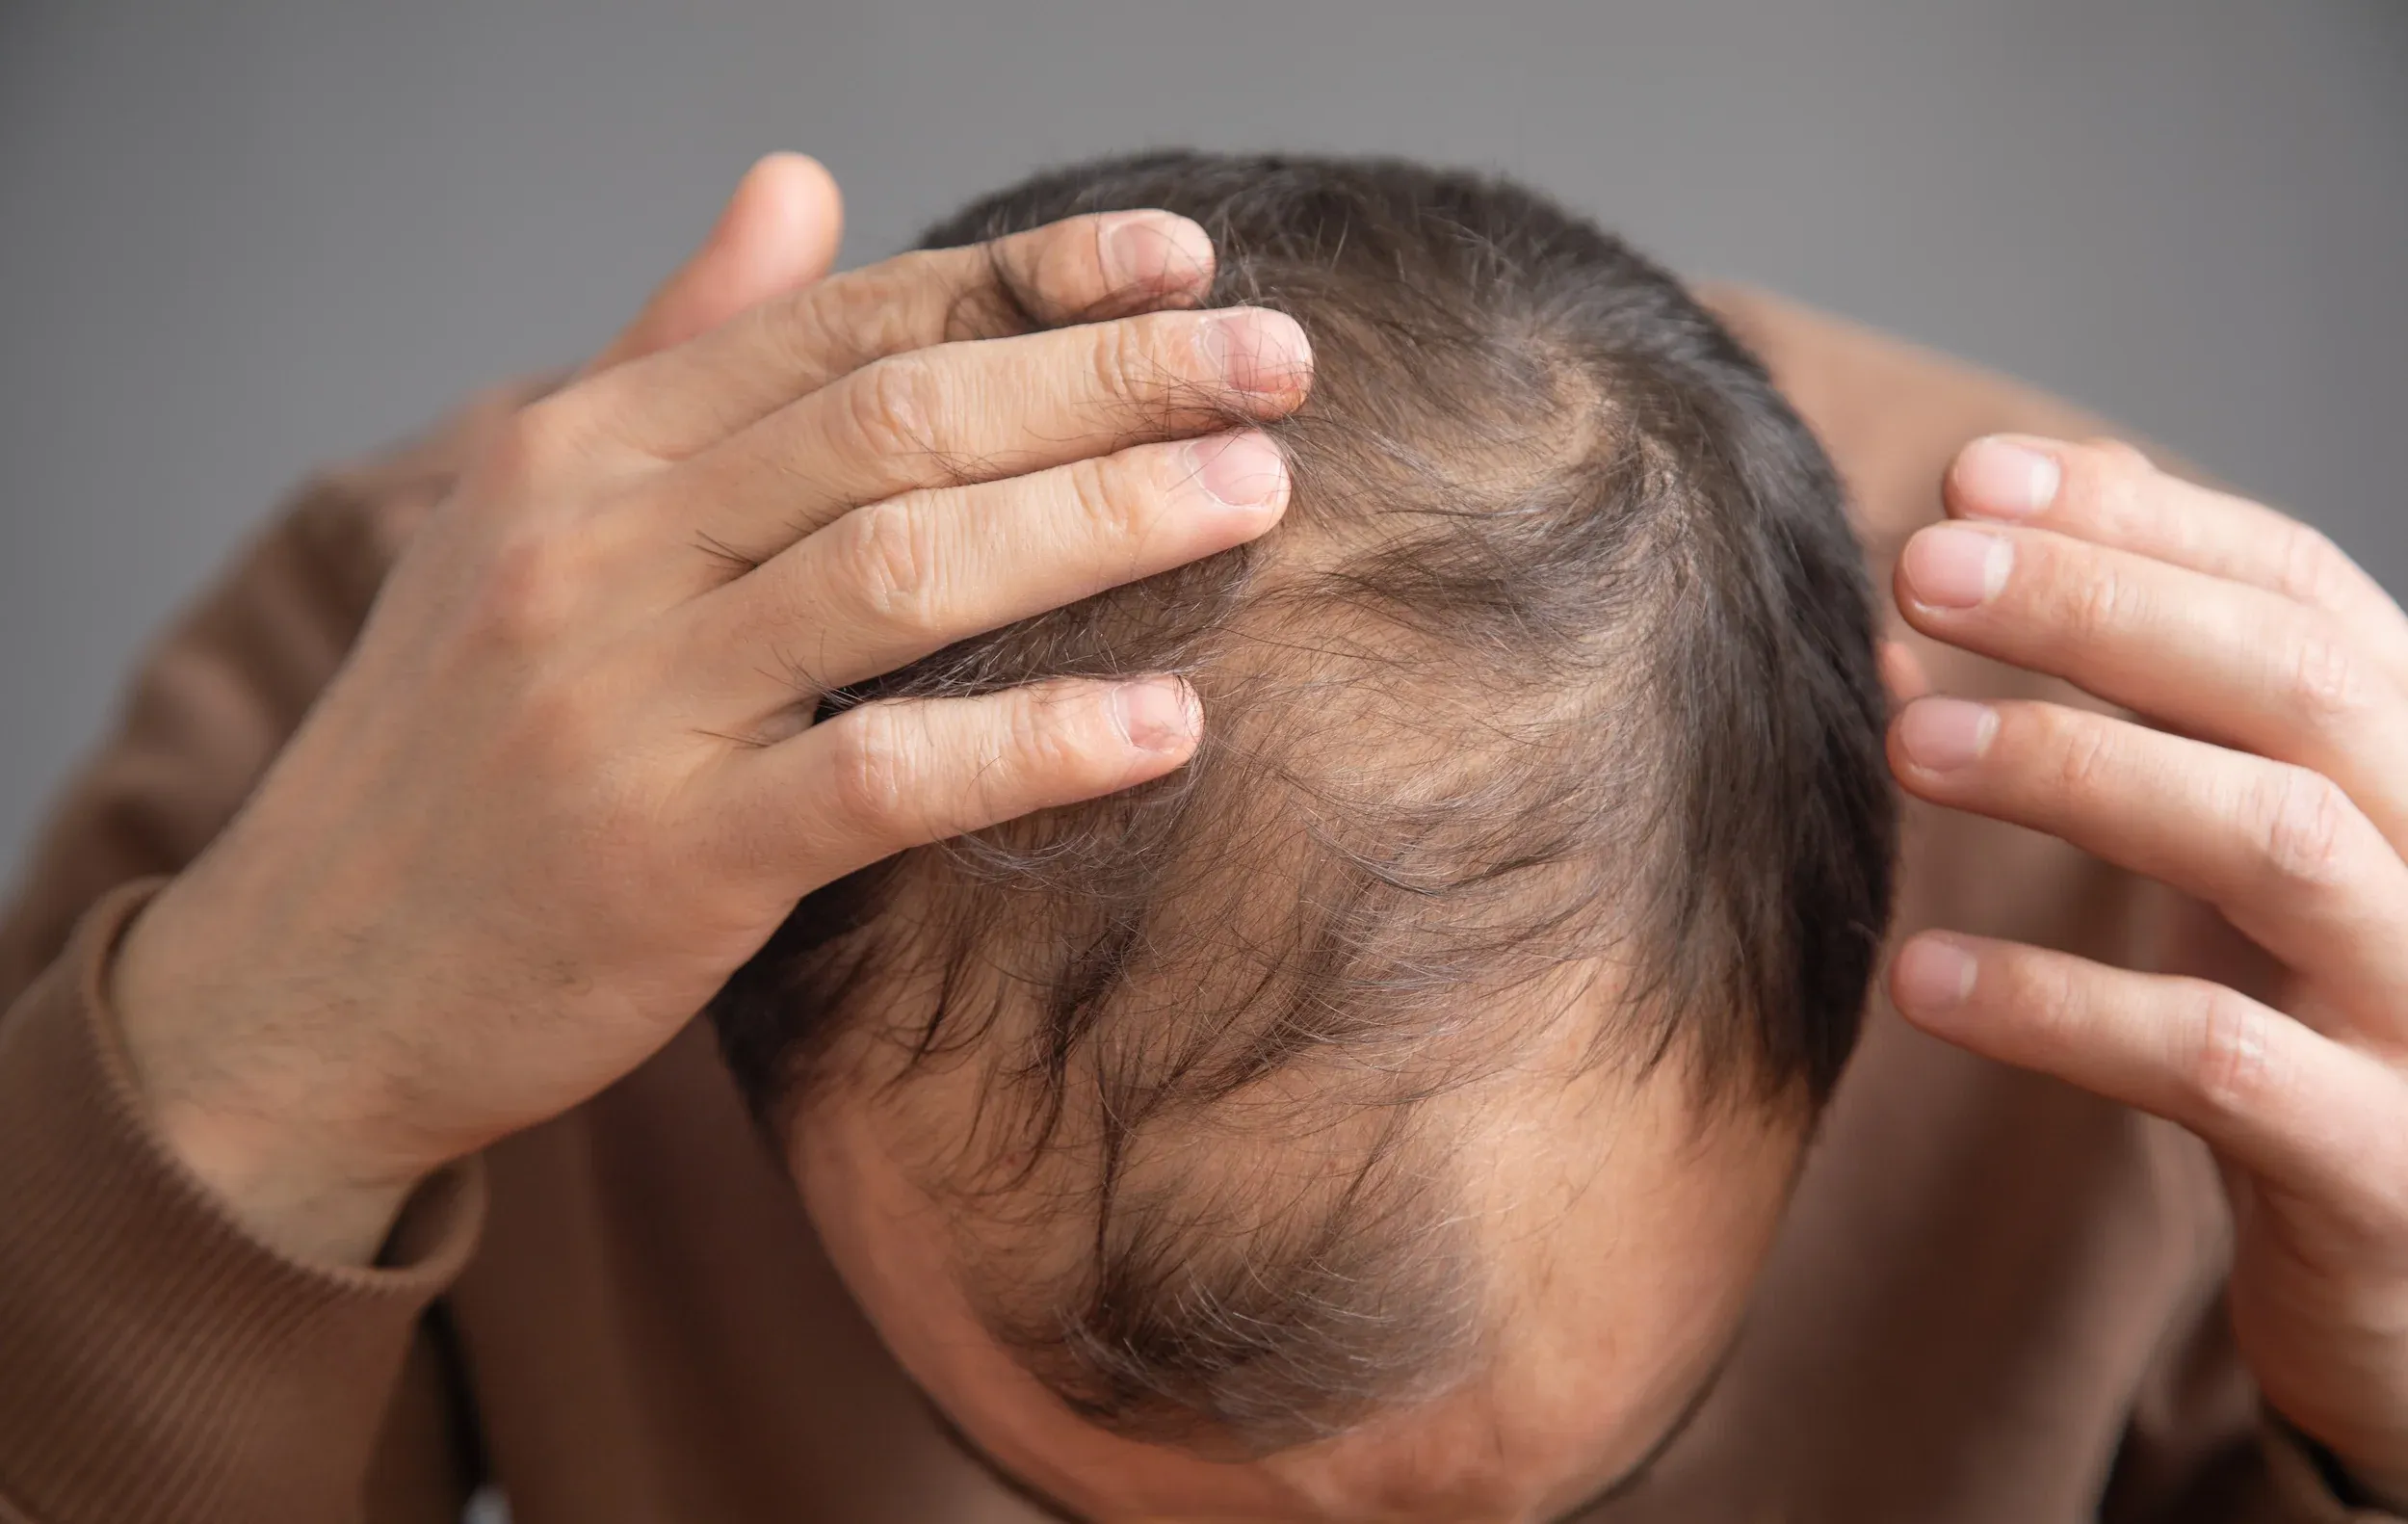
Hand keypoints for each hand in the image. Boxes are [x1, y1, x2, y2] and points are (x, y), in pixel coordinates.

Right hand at [112, 156, 1310, 1265]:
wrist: (307, 985)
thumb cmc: (456, 746)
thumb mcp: (531, 517)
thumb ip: (677, 349)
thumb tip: (801, 187)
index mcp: (581, 448)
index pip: (847, 326)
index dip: (1032, 283)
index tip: (1187, 265)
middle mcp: (598, 547)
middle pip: (898, 421)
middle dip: (1108, 378)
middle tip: (1279, 365)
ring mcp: (628, 703)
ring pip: (902, 571)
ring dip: (1101, 523)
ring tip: (1257, 493)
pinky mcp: (669, 860)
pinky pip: (881, 777)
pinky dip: (1032, 742)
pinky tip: (1165, 723)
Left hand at [1883, 436, 2407, 1504]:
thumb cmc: (2310, 1036)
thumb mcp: (2234, 860)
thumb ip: (2123, 725)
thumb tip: (1923, 596)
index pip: (2301, 592)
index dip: (2143, 521)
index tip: (1972, 476)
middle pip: (2293, 683)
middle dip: (2101, 603)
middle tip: (1921, 562)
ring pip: (2272, 840)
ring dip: (2078, 769)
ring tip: (1905, 741)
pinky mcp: (2380, 1161)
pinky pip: (2214, 1058)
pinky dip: (2059, 1007)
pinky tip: (1919, 979)